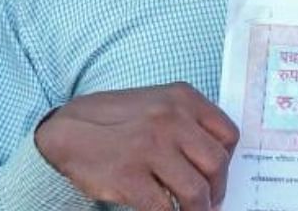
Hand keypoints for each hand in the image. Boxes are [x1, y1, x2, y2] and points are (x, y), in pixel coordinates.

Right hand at [35, 82, 238, 210]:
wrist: (68, 129)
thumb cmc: (118, 120)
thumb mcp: (159, 104)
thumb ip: (189, 124)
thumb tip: (216, 164)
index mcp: (183, 98)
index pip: (229, 134)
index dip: (228, 160)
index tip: (218, 175)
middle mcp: (171, 119)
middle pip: (216, 164)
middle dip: (217, 190)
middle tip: (210, 202)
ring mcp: (150, 147)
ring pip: (196, 191)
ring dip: (198, 210)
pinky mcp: (130, 176)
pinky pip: (165, 208)